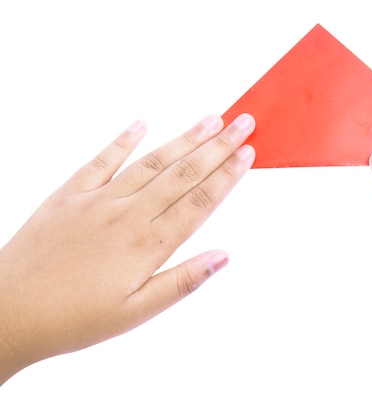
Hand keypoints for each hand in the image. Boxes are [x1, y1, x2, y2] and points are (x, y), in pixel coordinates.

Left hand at [0, 114, 255, 383]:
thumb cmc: (72, 318)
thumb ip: (181, 281)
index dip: (227, 176)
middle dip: (218, 146)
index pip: (198, 202)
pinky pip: (101, 160)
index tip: (248, 154)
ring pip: (150, 162)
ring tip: (211, 120)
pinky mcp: (69, 195)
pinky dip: (122, 140)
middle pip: (182, 173)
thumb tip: (222, 257)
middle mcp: (126, 214)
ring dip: (184, 139)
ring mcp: (97, 200)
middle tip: (243, 122)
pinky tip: (141, 124)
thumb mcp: (135, 312)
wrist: (7, 311)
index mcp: (146, 244)